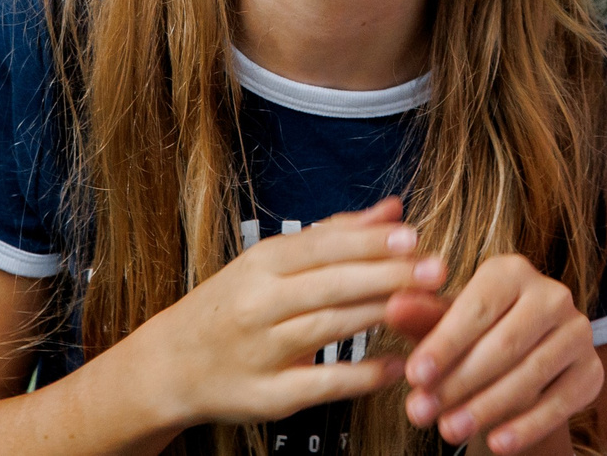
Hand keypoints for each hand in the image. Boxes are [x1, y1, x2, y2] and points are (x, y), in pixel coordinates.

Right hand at [128, 198, 441, 430]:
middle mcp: (260, 304)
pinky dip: (361, 376)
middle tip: (435, 269)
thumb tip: (393, 211)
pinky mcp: (268, 396)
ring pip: (329, 327)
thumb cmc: (232, 305)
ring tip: (425, 306)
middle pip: (331, 284)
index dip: (370, 242)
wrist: (171, 365)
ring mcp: (262, 352)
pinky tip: (396, 365)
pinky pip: (322, 384)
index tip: (413, 236)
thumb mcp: (273, 261)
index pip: (324, 246)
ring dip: (381, 315)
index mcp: (262, 264)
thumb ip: (337, 234)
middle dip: (388, 275)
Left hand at [394, 252, 600, 453]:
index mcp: (513, 271)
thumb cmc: (473, 337)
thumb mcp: (444, 325)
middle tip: (421, 413)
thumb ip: (422, 317)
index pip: (478, 307)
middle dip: (459, 383)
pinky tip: (498, 443)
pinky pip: (560, 402)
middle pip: (504, 344)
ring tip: (449, 431)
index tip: (414, 376)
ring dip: (487, 407)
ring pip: (530, 374)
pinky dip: (527, 426)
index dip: (445, 343)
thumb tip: (393, 306)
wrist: (520, 363)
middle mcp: (552, 295)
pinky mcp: (591, 370)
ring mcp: (577, 332)